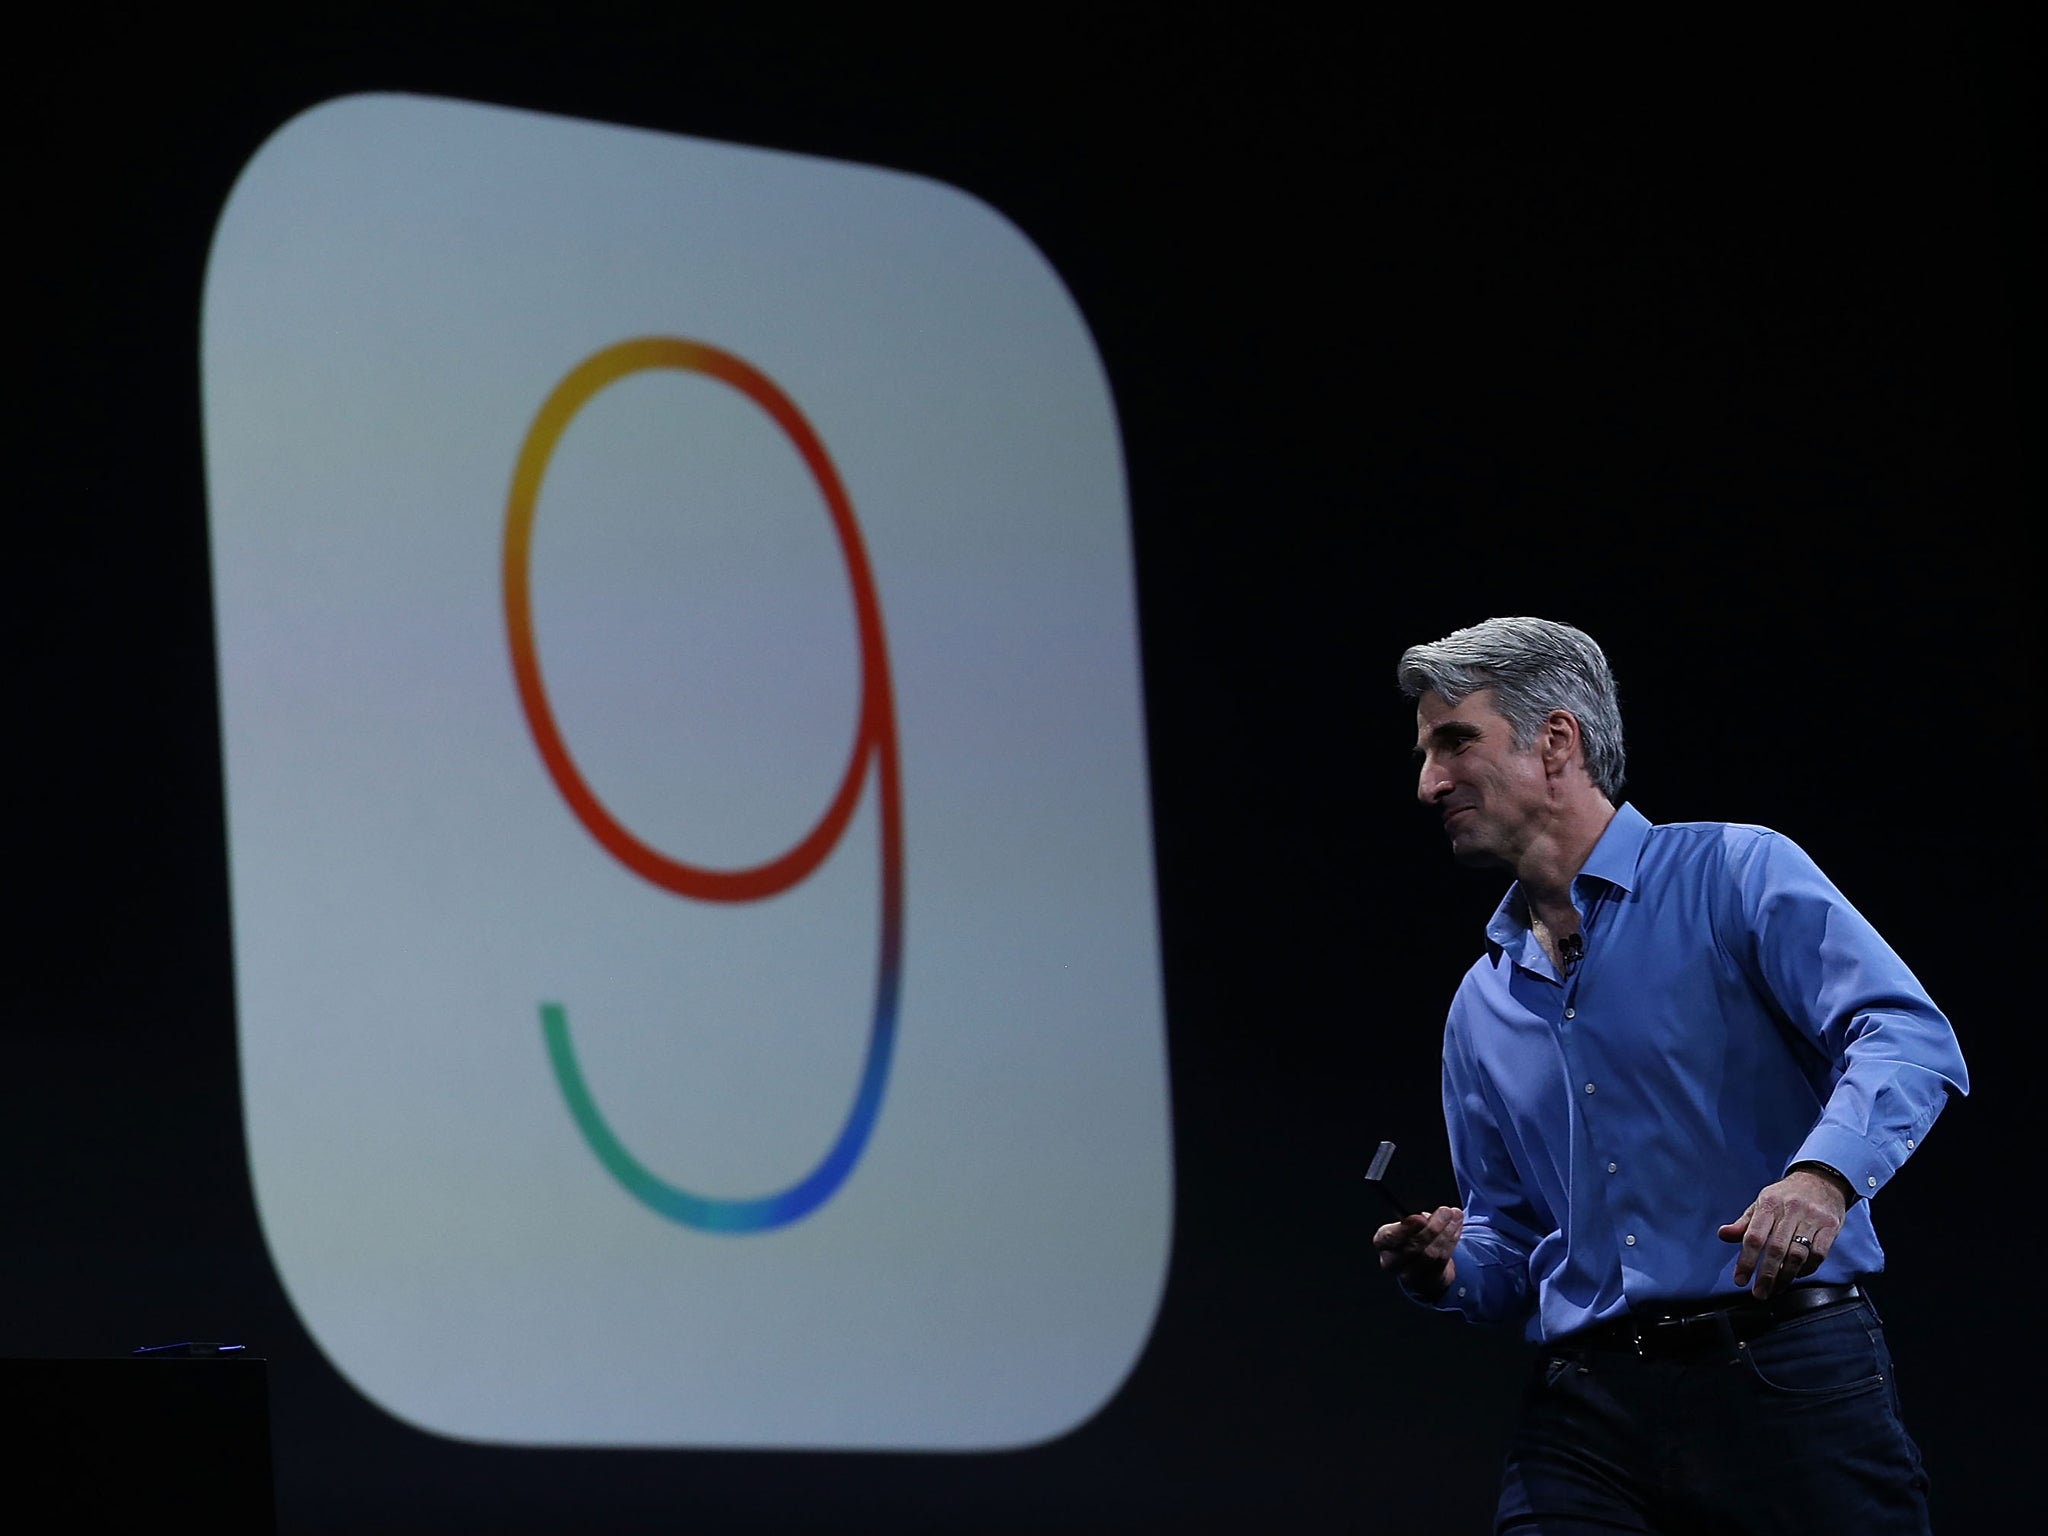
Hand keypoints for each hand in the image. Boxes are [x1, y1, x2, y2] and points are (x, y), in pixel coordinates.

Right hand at [1374, 1205, 1463, 1301]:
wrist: (1418, 1268)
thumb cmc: (1410, 1240)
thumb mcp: (1406, 1226)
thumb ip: (1414, 1220)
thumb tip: (1428, 1217)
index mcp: (1383, 1243)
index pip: (1389, 1237)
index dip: (1405, 1228)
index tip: (1420, 1218)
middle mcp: (1392, 1261)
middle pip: (1413, 1246)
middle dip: (1432, 1227)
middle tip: (1445, 1211)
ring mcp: (1410, 1274)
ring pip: (1431, 1253)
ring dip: (1447, 1232)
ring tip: (1455, 1216)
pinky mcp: (1428, 1280)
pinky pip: (1442, 1260)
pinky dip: (1452, 1241)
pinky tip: (1456, 1228)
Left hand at [1717, 1169, 1848, 1298]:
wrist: (1821, 1179)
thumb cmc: (1785, 1196)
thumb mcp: (1761, 1203)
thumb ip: (1744, 1223)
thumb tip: (1722, 1235)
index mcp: (1769, 1204)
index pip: (1753, 1236)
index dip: (1746, 1260)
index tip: (1740, 1280)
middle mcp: (1790, 1210)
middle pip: (1776, 1249)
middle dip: (1766, 1275)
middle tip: (1759, 1293)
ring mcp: (1812, 1218)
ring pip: (1798, 1254)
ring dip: (1786, 1276)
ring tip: (1776, 1289)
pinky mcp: (1830, 1226)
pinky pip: (1818, 1254)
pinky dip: (1807, 1269)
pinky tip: (1797, 1275)